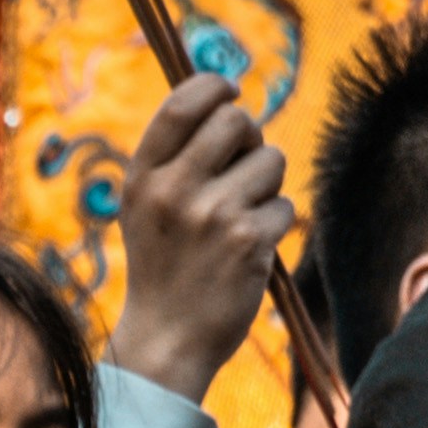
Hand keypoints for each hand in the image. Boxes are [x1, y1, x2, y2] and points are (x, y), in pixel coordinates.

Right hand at [101, 72, 295, 405]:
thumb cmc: (163, 265)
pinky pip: (283, 205)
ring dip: (265, 185)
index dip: (214, 87)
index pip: (183, 103)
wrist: (166, 341)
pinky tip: (246, 253)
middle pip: (238, 121)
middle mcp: (174, 190)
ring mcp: (212, 215)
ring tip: (237, 220)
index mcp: (143, 177)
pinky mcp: (248, 241)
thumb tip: (226, 98)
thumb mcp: (147, 206)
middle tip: (239, 169)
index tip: (230, 91)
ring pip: (271, 160)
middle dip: (250, 138)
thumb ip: (176, 156)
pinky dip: (273, 226)